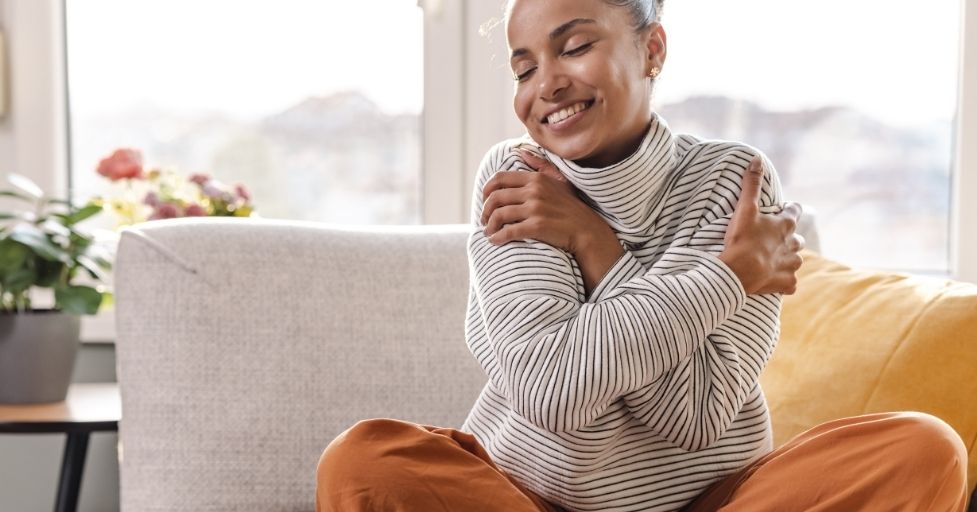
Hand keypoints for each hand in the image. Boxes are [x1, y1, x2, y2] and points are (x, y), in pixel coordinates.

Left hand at [481, 147, 623, 292]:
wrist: (587, 230)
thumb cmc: (572, 207)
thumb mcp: (559, 181)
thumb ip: (540, 165)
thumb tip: (522, 151)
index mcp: (536, 179)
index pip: (499, 179)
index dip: (486, 191)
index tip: (485, 201)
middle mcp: (534, 191)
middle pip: (495, 198)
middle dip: (485, 211)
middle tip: (484, 220)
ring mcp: (535, 208)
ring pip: (499, 215)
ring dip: (489, 226)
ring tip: (488, 232)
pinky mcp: (537, 226)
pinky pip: (508, 231)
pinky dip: (497, 237)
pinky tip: (495, 241)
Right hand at [719, 156, 804, 294]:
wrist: (739, 272)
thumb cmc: (742, 239)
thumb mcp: (745, 208)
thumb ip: (751, 184)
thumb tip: (757, 159)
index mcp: (785, 225)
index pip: (795, 211)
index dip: (789, 209)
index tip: (782, 210)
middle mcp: (793, 244)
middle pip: (797, 238)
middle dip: (788, 237)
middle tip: (772, 238)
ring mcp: (791, 265)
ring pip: (795, 260)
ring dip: (787, 259)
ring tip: (772, 260)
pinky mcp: (786, 283)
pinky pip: (790, 283)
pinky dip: (784, 282)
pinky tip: (775, 281)